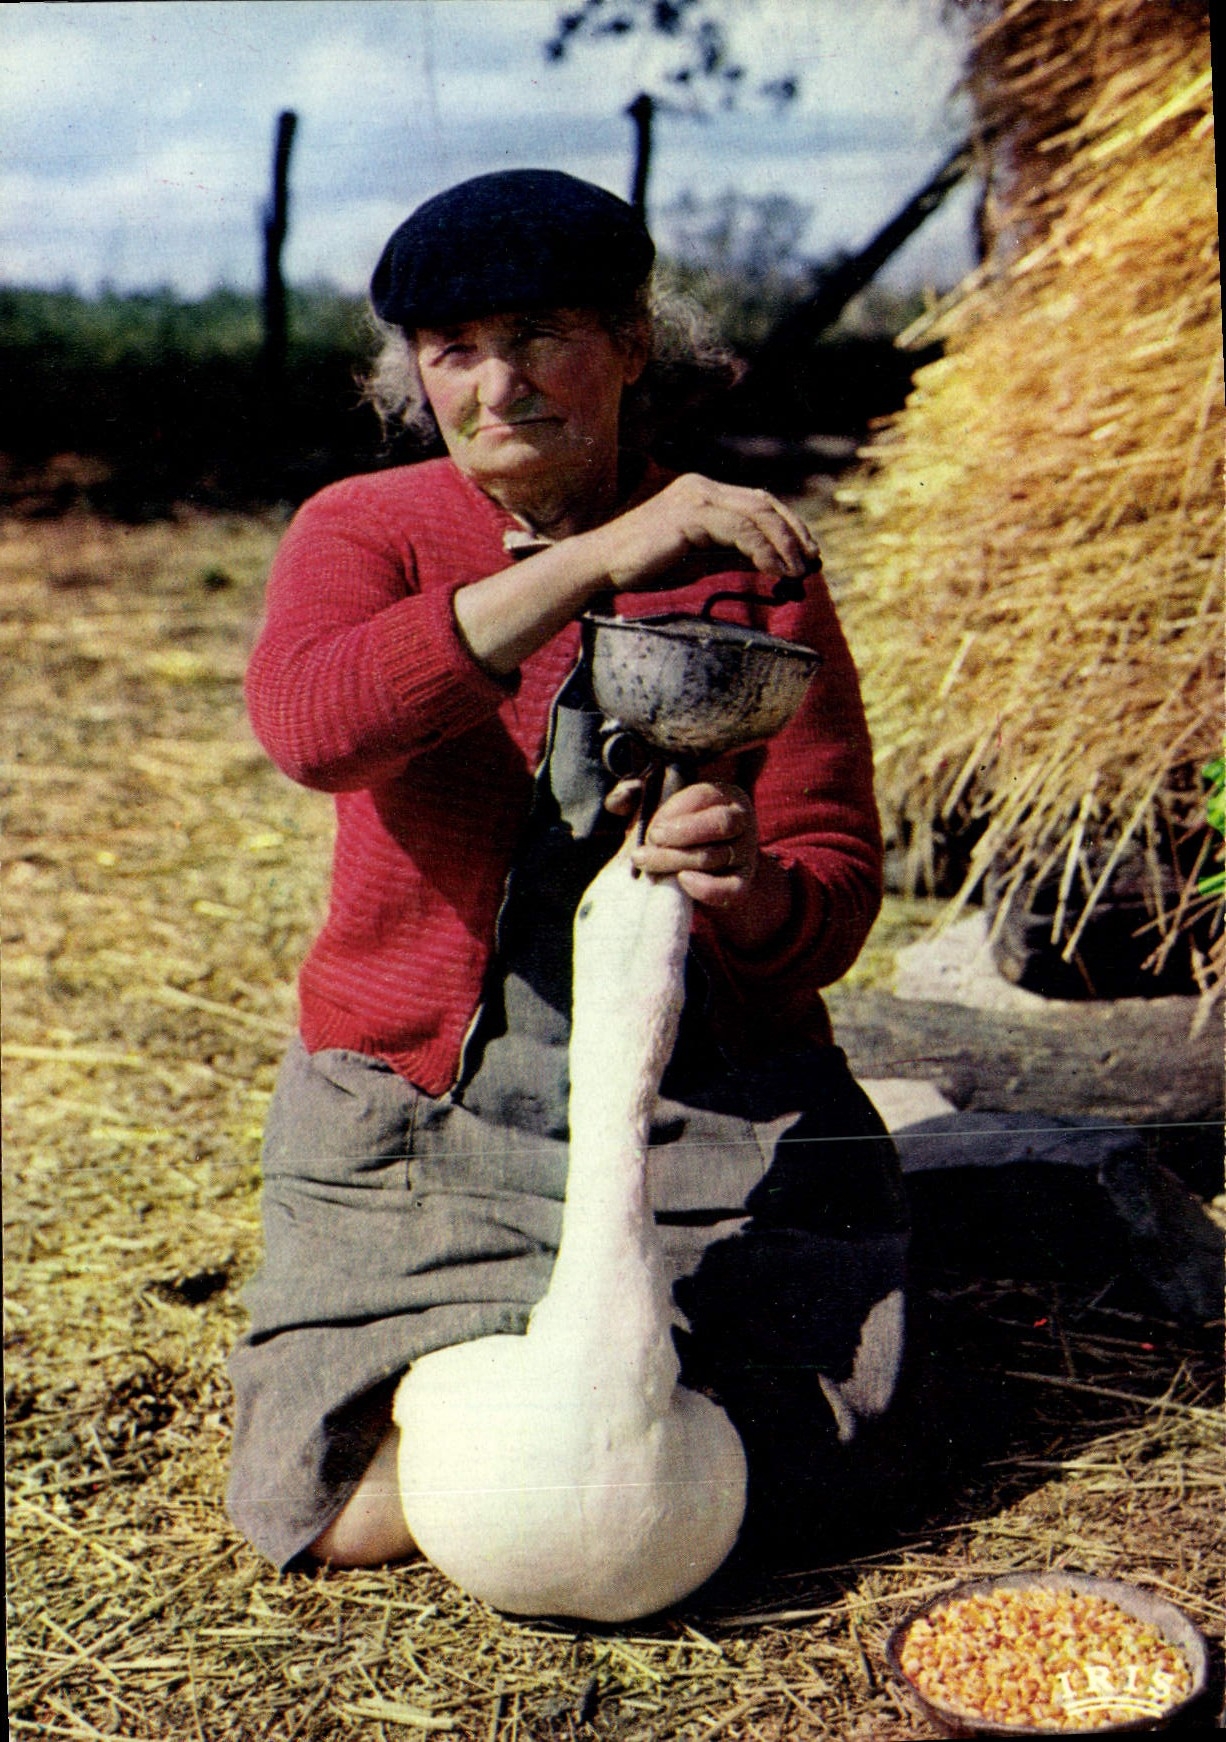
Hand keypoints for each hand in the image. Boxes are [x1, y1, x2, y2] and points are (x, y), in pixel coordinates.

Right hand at [592, 473, 820, 594]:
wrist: (600, 566)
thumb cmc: (643, 567)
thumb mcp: (696, 557)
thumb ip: (728, 552)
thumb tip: (769, 562)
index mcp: (702, 492)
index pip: (757, 501)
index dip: (788, 525)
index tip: (807, 552)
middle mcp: (701, 487)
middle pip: (764, 503)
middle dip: (794, 533)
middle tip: (813, 561)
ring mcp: (695, 497)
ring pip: (757, 514)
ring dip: (784, 544)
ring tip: (800, 571)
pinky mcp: (689, 514)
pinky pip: (740, 530)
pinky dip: (764, 550)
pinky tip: (776, 570)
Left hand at [607, 779, 759, 908]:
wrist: (692, 868)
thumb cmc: (671, 831)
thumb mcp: (654, 807)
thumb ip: (632, 796)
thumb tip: (616, 801)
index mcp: (722, 795)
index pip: (704, 796)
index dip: (676, 810)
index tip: (652, 827)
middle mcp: (741, 820)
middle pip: (718, 824)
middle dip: (680, 835)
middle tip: (649, 844)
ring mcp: (745, 852)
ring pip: (715, 856)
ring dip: (677, 861)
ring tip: (648, 865)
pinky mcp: (742, 882)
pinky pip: (732, 888)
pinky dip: (708, 888)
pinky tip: (682, 881)